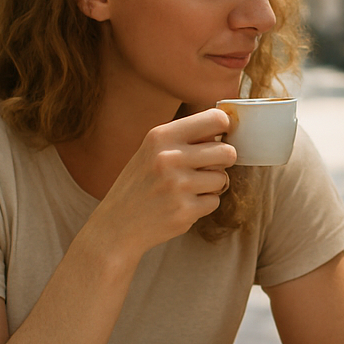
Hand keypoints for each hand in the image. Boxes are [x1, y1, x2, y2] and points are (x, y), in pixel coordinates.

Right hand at [90, 108, 235, 255]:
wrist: (116, 225)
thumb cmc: (140, 184)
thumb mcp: (152, 150)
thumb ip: (185, 138)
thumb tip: (227, 126)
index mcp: (161, 136)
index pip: (216, 119)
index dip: (225, 128)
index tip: (220, 137)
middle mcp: (170, 157)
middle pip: (227, 151)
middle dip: (223, 161)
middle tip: (209, 166)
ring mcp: (178, 185)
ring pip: (222, 179)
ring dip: (212, 185)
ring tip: (188, 188)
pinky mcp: (185, 211)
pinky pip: (214, 202)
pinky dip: (203, 205)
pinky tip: (182, 204)